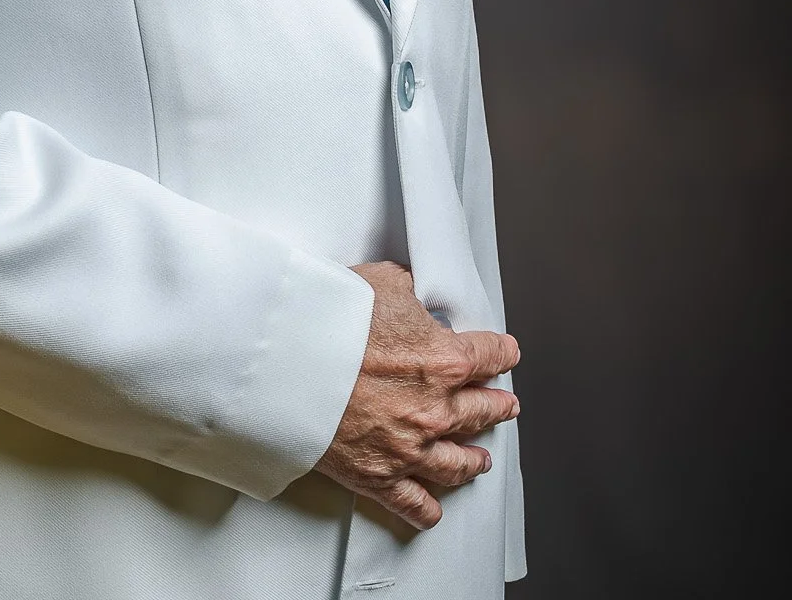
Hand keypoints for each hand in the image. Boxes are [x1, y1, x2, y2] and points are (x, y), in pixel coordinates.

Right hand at [315, 261, 520, 530]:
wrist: (288, 360)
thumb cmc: (331, 318)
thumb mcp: (382, 282)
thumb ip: (409, 293)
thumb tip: (411, 297)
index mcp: (445, 359)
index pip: (490, 356)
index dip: (502, 353)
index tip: (506, 354)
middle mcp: (437, 409)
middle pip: (483, 411)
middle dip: (497, 406)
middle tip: (504, 406)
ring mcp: (411, 448)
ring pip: (458, 464)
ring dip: (474, 460)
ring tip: (481, 459)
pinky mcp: (380, 476)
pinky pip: (414, 504)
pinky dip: (427, 510)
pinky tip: (433, 510)